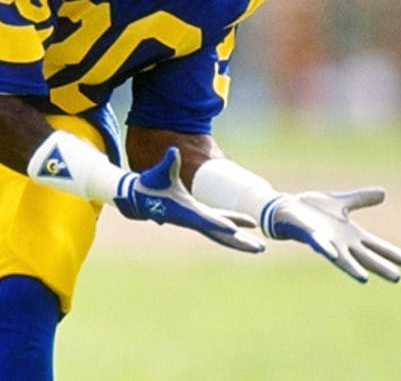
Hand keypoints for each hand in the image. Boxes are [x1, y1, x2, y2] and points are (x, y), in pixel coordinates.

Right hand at [115, 148, 264, 253]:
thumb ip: (168, 163)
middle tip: (259, 249)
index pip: (205, 219)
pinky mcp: (200, 215)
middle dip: (239, 242)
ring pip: (223, 233)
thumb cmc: (150, 185)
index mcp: (186, 211)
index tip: (235, 230)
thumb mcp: (158, 173)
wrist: (140, 198)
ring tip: (260, 247)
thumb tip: (174, 151)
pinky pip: (221, 223)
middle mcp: (195, 219)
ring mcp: (198, 219)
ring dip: (241, 240)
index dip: (219, 223)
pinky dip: (234, 224)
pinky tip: (248, 228)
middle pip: (220, 234)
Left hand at [264, 188, 400, 282]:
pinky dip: (325, 249)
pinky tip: (333, 253)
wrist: (284, 208)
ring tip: (365, 277)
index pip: (374, 246)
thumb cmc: (310, 209)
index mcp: (348, 234)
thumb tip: (384, 193)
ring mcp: (324, 241)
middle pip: (364, 256)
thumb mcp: (341, 202)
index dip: (390, 253)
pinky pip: (318, 244)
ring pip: (342, 258)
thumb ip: (360, 200)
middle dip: (379, 266)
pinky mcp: (309, 235)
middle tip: (397, 278)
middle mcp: (339, 242)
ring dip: (352, 267)